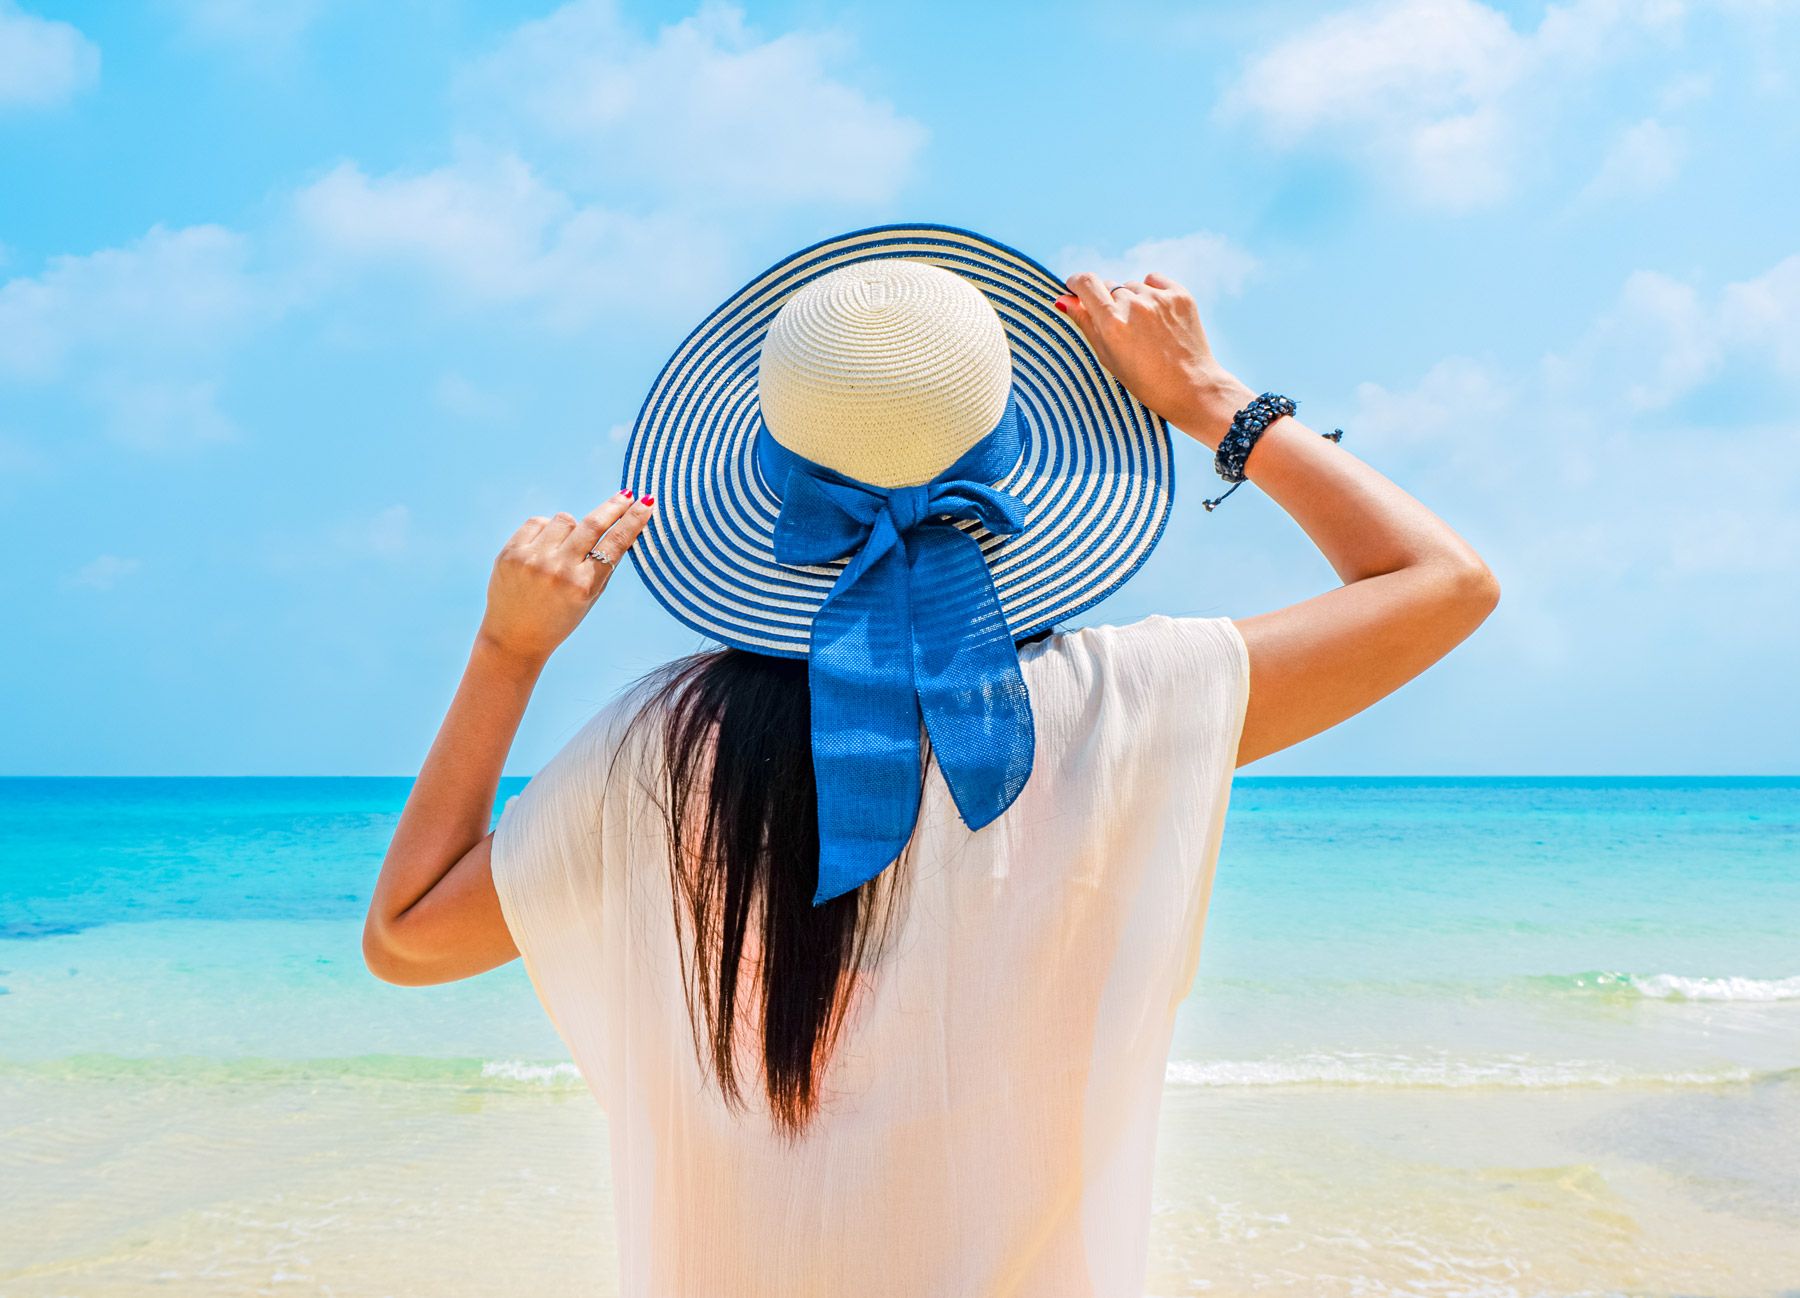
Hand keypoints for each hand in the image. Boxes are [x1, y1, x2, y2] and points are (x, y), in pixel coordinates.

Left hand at [476, 490, 655, 668]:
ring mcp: (532, 560)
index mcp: (583, 586)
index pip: (615, 543)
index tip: (645, 503)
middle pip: (593, 524)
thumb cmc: (558, 618)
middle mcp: (558, 570)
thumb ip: (603, 566)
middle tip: (627, 495)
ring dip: (571, 528)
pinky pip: (538, 522)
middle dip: (614, 507)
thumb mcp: (589, 598)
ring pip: (565, 519)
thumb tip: (622, 525)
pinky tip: (544, 548)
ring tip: (563, 550)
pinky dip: (546, 530)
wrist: (513, 638)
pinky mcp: (510, 552)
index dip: (633, 520)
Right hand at [1056, 271, 1252, 447]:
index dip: (1076, 283)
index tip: (1075, 288)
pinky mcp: (1180, 295)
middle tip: (1122, 329)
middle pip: (1110, 287)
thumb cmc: (1145, 381)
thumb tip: (1063, 300)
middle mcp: (1134, 305)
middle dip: (1109, 302)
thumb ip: (1085, 324)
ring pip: (1132, 286)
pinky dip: (1152, 292)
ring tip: (1145, 329)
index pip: (1086, 283)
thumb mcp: (1107, 357)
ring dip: (1132, 300)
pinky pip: (1154, 281)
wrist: (1192, 388)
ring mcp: (1159, 299)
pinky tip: (1158, 316)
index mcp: (1112, 323)